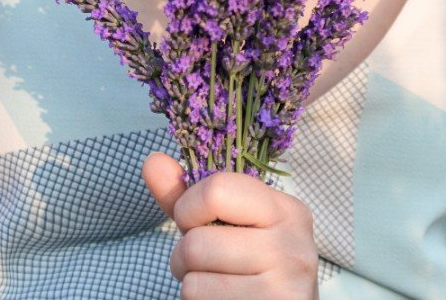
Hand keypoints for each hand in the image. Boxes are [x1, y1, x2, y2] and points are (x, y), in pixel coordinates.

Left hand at [142, 151, 319, 297]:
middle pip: (196, 242)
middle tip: (205, 265)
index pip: (216, 190)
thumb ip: (189, 198)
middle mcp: (292, 242)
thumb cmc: (249, 269)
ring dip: (191, 284)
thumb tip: (152, 161)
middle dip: (184, 258)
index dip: (187, 209)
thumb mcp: (223, 227)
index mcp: (285, 209)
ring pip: (193, 279)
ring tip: (214, 285)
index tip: (195, 224)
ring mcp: (285, 281)